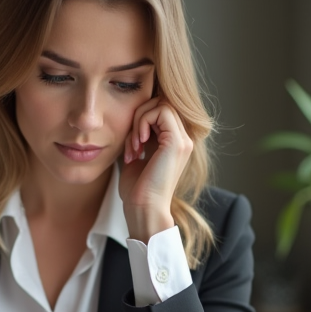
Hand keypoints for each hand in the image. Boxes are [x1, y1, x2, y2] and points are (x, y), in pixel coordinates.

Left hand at [120, 97, 193, 240]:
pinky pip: (160, 111)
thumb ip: (137, 136)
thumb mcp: (135, 155)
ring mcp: (183, 140)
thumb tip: (127, 116)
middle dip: (139, 116)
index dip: (141, 118)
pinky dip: (143, 122)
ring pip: (162, 104)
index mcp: (174, 143)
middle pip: (162, 102)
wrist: (143, 208)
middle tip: (131, 144)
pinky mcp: (177, 142)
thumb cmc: (137, 189)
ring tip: (134, 146)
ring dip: (139, 120)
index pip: (160, 110)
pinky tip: (137, 144)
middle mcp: (183, 139)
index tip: (131, 144)